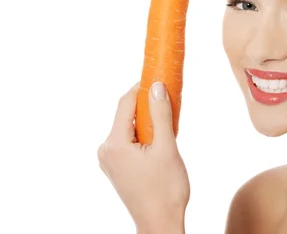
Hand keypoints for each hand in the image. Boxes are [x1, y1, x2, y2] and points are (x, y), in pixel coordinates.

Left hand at [98, 82, 189, 232]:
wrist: (159, 223)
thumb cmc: (165, 189)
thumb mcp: (167, 147)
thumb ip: (160, 114)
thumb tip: (156, 86)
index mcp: (114, 144)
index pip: (125, 104)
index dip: (141, 88)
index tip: (158, 79)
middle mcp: (106, 150)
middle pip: (126, 115)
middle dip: (147, 107)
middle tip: (169, 102)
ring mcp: (109, 160)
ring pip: (129, 128)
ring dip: (148, 122)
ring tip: (169, 126)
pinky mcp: (116, 167)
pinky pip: (129, 141)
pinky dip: (144, 135)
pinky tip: (161, 140)